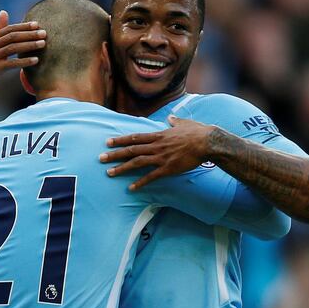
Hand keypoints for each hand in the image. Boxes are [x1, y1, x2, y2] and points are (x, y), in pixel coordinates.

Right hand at [0, 10, 46, 97]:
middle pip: (13, 36)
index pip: (9, 29)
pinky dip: (24, 61)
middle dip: (30, 34)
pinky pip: (11, 64)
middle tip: (44, 33)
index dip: (24, 26)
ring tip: (43, 44)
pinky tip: (35, 60)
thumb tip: (4, 11)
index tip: (37, 24)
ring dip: (29, 45)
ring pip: (13, 48)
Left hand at [99, 115, 216, 189]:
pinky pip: (151, 177)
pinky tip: (131, 189)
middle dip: (115, 154)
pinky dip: (140, 183)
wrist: (207, 142)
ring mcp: (161, 157)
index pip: (135, 137)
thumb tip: (171, 118)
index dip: (120, 140)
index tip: (107, 142)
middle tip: (100, 158)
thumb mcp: (184, 123)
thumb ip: (175, 122)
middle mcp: (157, 146)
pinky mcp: (168, 168)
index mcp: (159, 135)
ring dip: (122, 168)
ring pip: (137, 163)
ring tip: (109, 173)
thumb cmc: (198, 132)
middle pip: (131, 150)